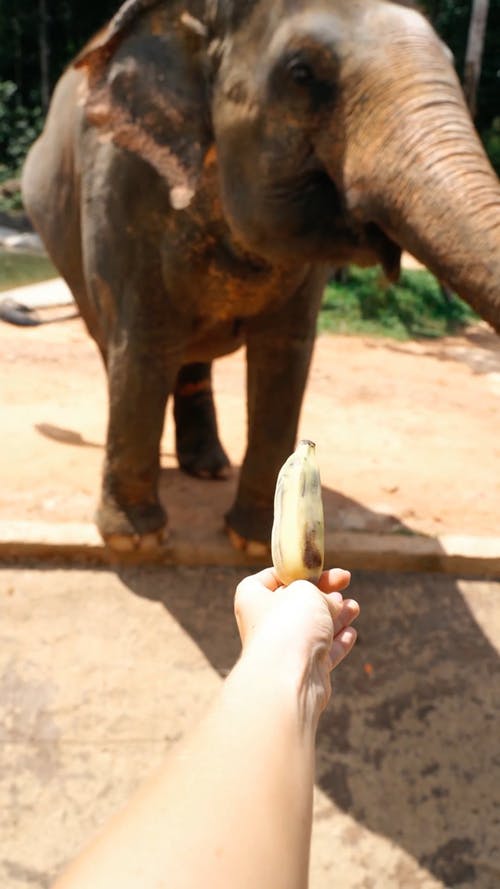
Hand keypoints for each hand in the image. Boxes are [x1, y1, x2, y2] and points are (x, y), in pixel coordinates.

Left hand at [234, 568, 358, 719]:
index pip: (272, 576)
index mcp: (253, 598)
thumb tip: (333, 603)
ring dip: (336, 615)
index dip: (297, 570)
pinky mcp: (302, 669)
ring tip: (354, 607)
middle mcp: (265, 623)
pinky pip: (322, 652)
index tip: (318, 566)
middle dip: (324, 592)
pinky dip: (337, 642)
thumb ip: (320, 592)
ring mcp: (284, 648)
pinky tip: (351, 632)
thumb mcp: (306, 591)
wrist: (288, 677)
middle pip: (297, 601)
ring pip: (313, 627)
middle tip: (346, 580)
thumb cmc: (289, 624)